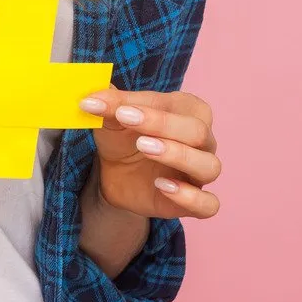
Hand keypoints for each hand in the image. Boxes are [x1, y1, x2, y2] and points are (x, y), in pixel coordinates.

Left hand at [80, 89, 221, 219]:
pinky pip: (208, 204)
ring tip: (145, 149)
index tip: (121, 110)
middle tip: (131, 125)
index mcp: (188, 110)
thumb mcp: (112, 120)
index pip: (181, 106)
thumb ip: (109, 105)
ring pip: (210, 166)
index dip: (153, 109)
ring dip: (179, 156)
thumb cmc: (123, 137)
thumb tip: (91, 97)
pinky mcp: (194, 201)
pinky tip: (162, 186)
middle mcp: (202, 141)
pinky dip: (191, 197)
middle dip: (165, 127)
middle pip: (199, 132)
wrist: (116, 175)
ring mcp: (200, 172)